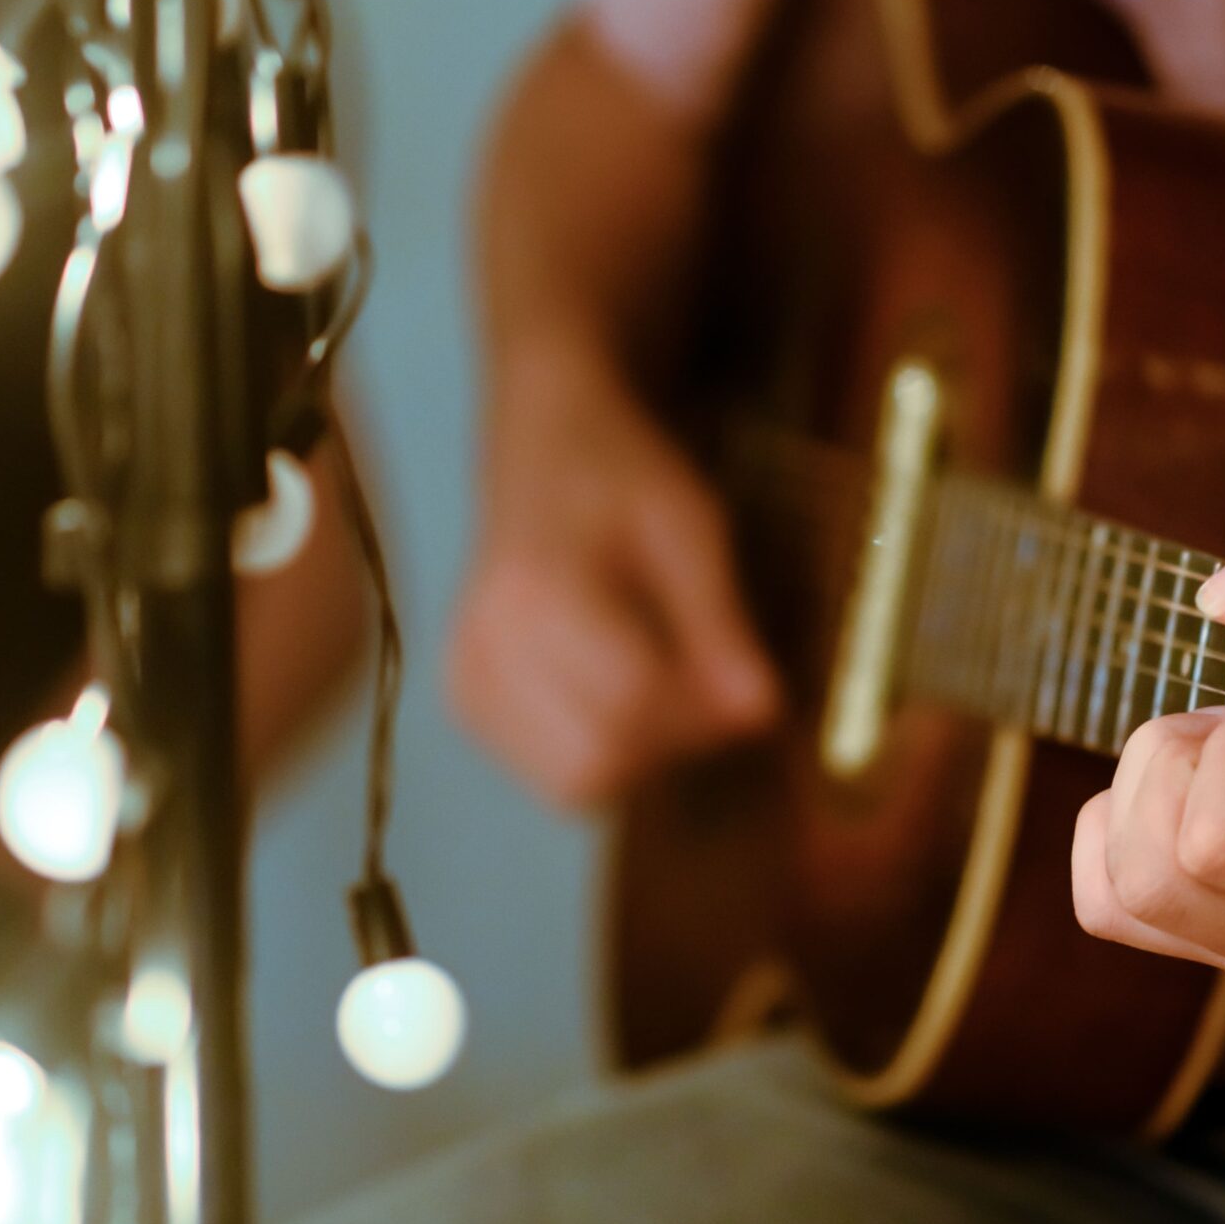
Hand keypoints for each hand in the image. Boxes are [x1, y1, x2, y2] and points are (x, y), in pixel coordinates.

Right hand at [448, 336, 779, 806]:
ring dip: (638, 757)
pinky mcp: (464, 700)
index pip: (632, 702)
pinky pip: (547, 774)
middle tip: (706, 690)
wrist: (541, 439)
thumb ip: (718, 622)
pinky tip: (618, 696)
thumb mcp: (690, 526)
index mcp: (537, 590)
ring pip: (573, 783)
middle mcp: (484, 643)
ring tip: (663, 689)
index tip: (744, 685)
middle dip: (670, 743)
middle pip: (599, 760)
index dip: (704, 713)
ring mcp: (463, 678)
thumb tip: (761, 714)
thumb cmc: (621, 472)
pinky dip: (598, 753)